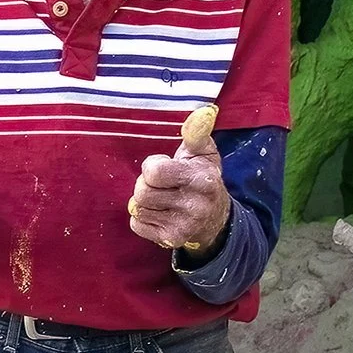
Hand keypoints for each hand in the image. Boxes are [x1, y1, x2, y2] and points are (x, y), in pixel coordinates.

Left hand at [128, 108, 229, 256]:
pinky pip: (137, 224)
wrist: (216, 219)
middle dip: (146, 184)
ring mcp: (183, 226)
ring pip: (138, 208)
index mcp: (201, 180)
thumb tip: (204, 112)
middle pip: (142, 191)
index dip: (153, 167)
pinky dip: (143, 217)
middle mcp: (194, 206)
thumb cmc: (202, 178)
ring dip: (144, 201)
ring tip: (162, 198)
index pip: (153, 172)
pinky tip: (159, 213)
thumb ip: (198, 132)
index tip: (165, 167)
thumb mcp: (203, 153)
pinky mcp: (172, 240)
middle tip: (161, 185)